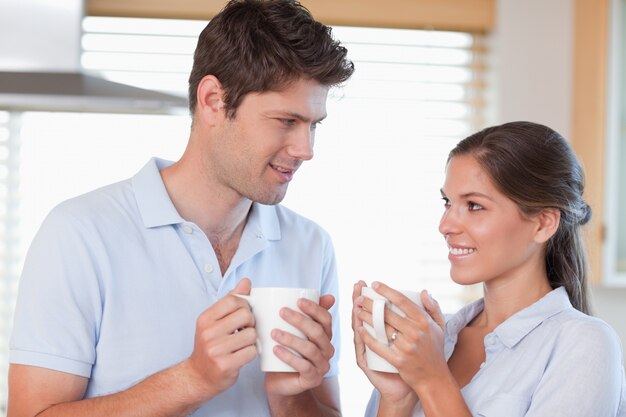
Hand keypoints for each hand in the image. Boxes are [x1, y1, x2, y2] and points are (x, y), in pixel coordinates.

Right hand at [186, 278, 257, 398]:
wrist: (198, 376)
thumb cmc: (210, 345)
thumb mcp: (215, 321)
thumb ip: (231, 300)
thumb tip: (246, 281)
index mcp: (205, 319)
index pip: (233, 300)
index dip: (244, 305)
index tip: (243, 314)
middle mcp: (208, 333)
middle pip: (246, 315)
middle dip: (250, 322)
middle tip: (244, 329)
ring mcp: (216, 350)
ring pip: (251, 334)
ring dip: (252, 340)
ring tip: (242, 344)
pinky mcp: (225, 365)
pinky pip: (252, 351)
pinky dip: (251, 353)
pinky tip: (242, 355)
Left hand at [264, 294, 335, 396]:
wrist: (278, 381)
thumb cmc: (284, 350)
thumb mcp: (289, 330)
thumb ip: (296, 311)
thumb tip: (304, 292)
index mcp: (324, 335)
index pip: (326, 319)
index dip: (315, 308)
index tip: (298, 300)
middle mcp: (327, 350)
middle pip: (318, 332)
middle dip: (300, 320)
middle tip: (281, 312)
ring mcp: (322, 365)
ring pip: (310, 349)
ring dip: (292, 339)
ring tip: (274, 332)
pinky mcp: (313, 379)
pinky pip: (304, 367)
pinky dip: (290, 358)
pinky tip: (276, 350)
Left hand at [357, 281, 447, 394]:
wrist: (434, 380)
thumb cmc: (435, 351)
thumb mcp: (440, 327)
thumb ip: (433, 308)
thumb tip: (423, 291)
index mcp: (424, 321)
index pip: (402, 300)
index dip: (386, 290)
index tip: (374, 284)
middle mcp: (416, 332)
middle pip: (387, 313)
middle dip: (370, 303)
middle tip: (359, 298)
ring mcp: (407, 346)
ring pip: (381, 327)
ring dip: (366, 317)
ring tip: (357, 310)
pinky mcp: (399, 360)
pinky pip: (379, 346)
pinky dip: (367, 337)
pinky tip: (359, 329)